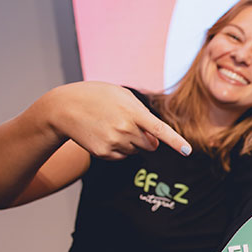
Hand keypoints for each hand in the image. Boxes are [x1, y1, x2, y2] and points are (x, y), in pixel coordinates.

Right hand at [43, 81, 190, 158]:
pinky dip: (118, 148)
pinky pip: (123, 156)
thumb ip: (142, 113)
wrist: (63, 108)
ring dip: (131, 142)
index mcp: (133, 112)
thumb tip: (155, 136)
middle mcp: (125, 129)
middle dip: (147, 138)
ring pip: (137, 151)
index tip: (187, 151)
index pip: (160, 130)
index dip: (175, 142)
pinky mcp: (104, 153)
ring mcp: (114, 142)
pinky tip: (104, 135)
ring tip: (111, 126)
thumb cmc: (97, 97)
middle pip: (151, 144)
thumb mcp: (122, 95)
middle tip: (128, 124)